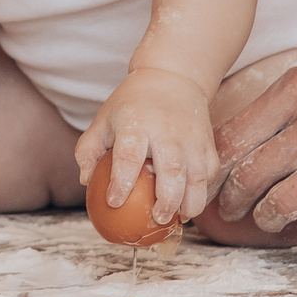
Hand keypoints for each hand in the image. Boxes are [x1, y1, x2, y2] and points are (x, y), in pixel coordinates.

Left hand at [76, 66, 221, 226]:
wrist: (172, 77)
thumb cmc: (131, 105)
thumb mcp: (104, 119)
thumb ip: (88, 150)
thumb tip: (87, 183)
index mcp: (136, 123)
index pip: (128, 157)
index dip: (121, 182)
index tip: (114, 202)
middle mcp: (167, 130)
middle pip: (171, 171)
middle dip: (166, 202)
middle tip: (157, 220)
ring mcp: (191, 136)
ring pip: (197, 176)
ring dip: (190, 204)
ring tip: (179, 219)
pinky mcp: (207, 141)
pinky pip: (209, 172)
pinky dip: (202, 193)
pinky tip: (190, 206)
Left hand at [211, 63, 296, 242]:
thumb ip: (264, 118)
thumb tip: (211, 163)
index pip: (233, 139)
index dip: (213, 173)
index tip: (208, 188)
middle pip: (251, 175)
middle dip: (233, 201)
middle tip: (232, 209)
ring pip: (282, 204)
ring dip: (268, 219)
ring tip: (269, 217)